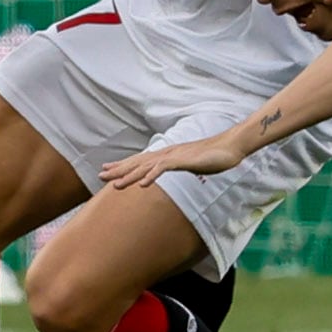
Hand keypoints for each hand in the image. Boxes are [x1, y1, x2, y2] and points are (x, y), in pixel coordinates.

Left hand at [99, 132, 246, 189]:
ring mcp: (174, 156)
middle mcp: (167, 154)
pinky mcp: (184, 160)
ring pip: (147, 166)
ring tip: (115, 184)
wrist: (230, 147)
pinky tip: (143, 185)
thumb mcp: (193, 164)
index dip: (124, 166)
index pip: (141, 161)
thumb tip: (175, 170)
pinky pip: (164, 169)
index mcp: (168, 155)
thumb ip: (182, 166)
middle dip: (119, 170)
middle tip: (100, 175)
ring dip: (130, 175)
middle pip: (139, 162)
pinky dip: (152, 176)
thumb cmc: (214, 156)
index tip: (109, 171)